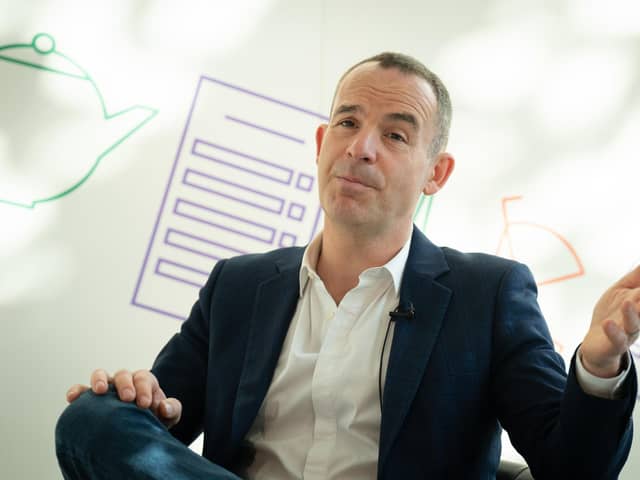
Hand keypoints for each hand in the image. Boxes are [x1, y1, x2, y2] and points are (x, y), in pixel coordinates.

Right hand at [65, 369, 181, 427]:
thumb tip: (164, 407)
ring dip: (99, 380)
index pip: (144, 378)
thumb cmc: (155, 419)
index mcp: (144, 382)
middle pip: (123, 374)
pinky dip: (77, 391)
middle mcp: (125, 381)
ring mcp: (108, 388)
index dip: (144, 389)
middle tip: (128, 398)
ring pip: (101, 375)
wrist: (138, 430)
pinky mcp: (92, 400)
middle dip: (125, 384)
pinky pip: (81, 391)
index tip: (145, 404)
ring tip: (100, 391)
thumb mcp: (168, 415)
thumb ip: (172, 409)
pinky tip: (72, 398)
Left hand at [581, 266, 639, 377]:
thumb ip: (636, 277)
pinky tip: (608, 323)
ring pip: (634, 323)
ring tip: (628, 302)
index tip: (638, 286)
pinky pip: (616, 338)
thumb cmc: (612, 313)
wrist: (597, 343)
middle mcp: (639, 318)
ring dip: (631, 313)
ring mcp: (628, 332)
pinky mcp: (615, 343)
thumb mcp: (622, 291)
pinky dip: (613, 331)